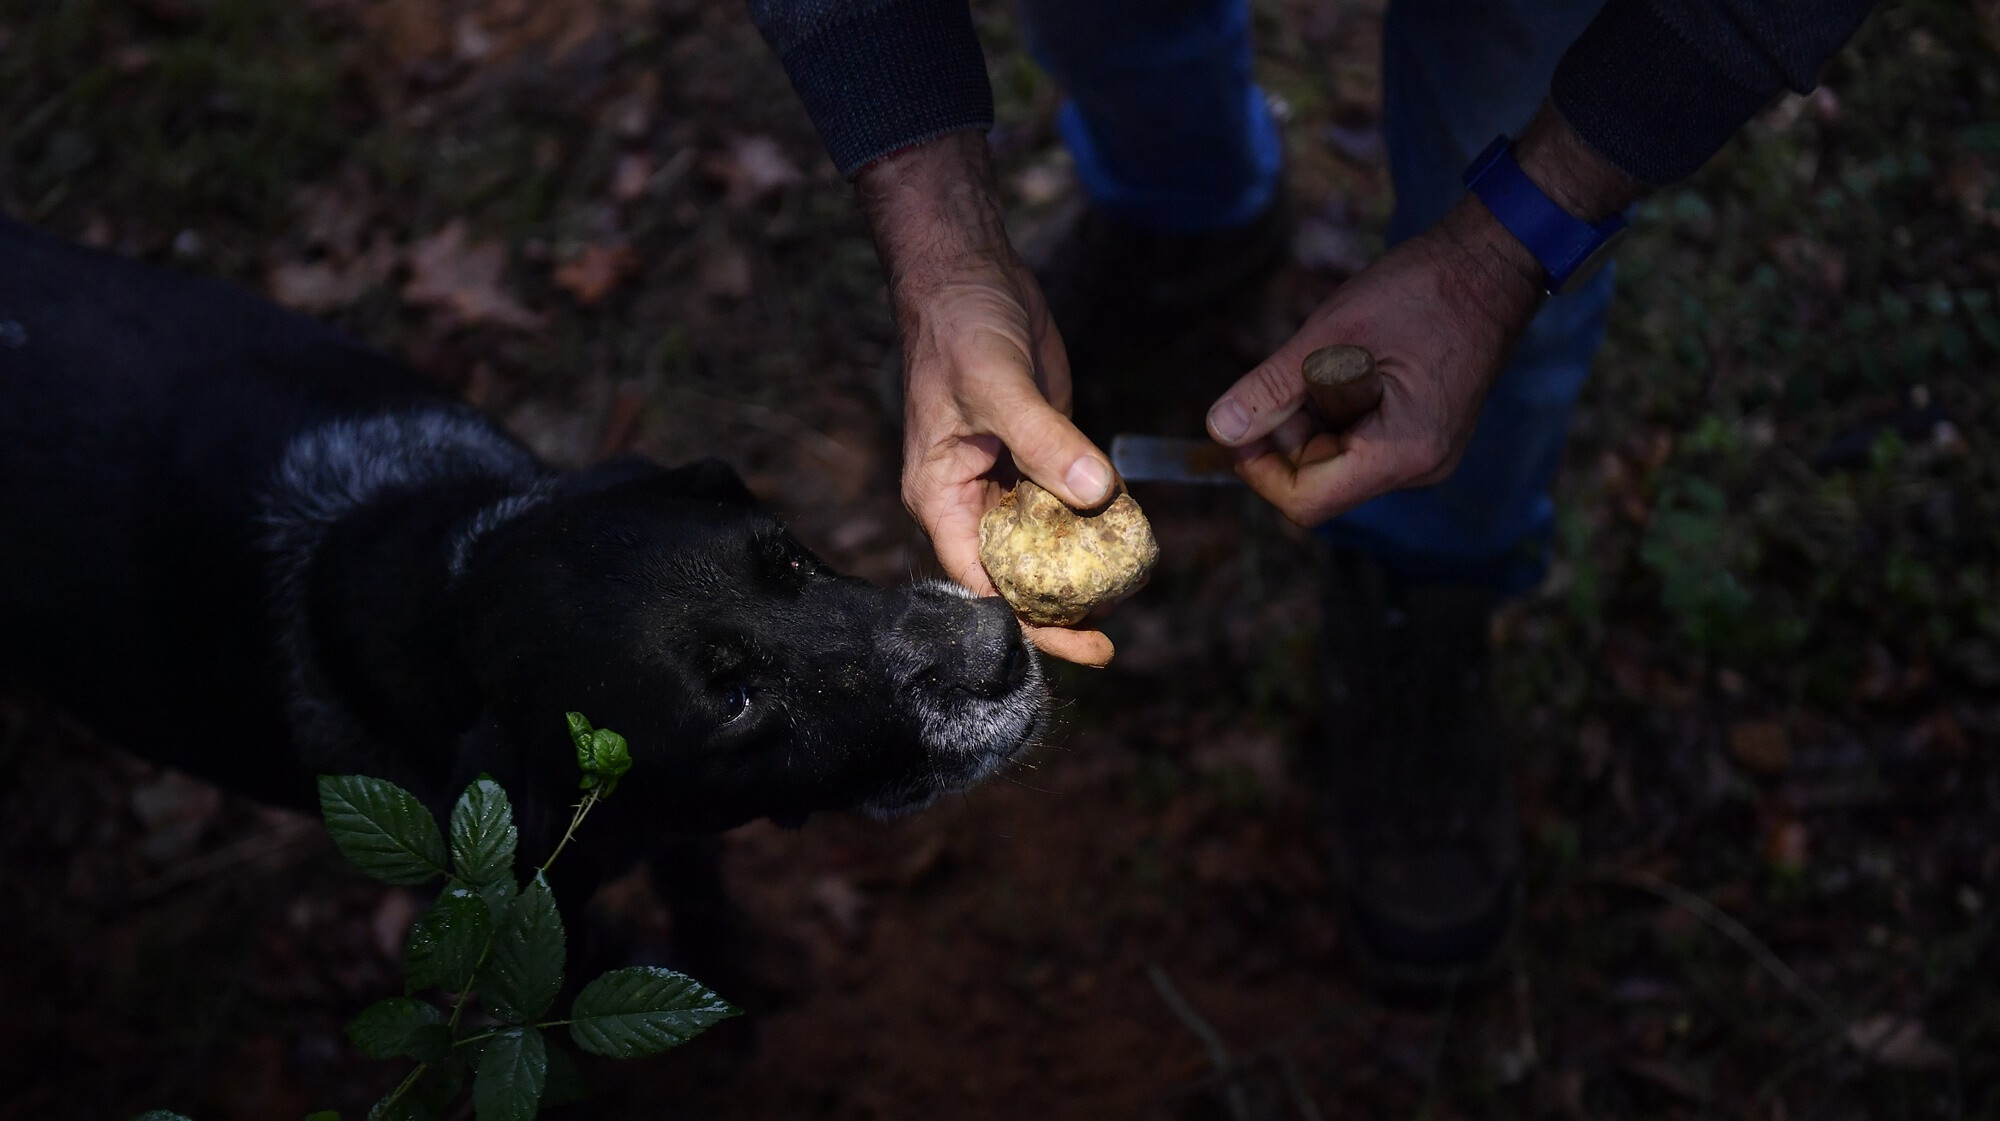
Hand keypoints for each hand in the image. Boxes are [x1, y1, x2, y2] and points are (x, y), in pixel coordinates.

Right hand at [857, 132, 1118, 665]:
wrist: (972, 276)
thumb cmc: (962, 328)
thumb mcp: (999, 385)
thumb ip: (1045, 442)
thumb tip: (1094, 494)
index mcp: (940, 498)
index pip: (978, 582)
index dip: (1023, 621)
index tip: (1075, 641)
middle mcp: (970, 501)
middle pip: (1009, 578)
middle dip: (1055, 613)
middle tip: (1108, 643)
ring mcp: (1005, 483)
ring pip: (1041, 549)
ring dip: (1078, 575)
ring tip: (1125, 600)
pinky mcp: (1039, 459)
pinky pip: (1065, 509)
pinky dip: (1093, 528)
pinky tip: (1127, 542)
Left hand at [1205, 103, 1641, 525]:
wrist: (1490, 264)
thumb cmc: (1421, 291)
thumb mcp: (1331, 336)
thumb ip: (1271, 388)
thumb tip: (1219, 430)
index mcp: (1401, 453)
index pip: (1306, 503)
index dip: (1260, 472)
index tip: (1240, 425)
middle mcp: (1417, 468)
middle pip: (1319, 482)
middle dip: (1287, 434)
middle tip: (1292, 371)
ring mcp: (1423, 454)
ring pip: (1336, 460)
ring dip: (1311, 417)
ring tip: (1329, 358)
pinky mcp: (1421, 436)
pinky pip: (1359, 441)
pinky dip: (1336, 409)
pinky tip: (1348, 365)